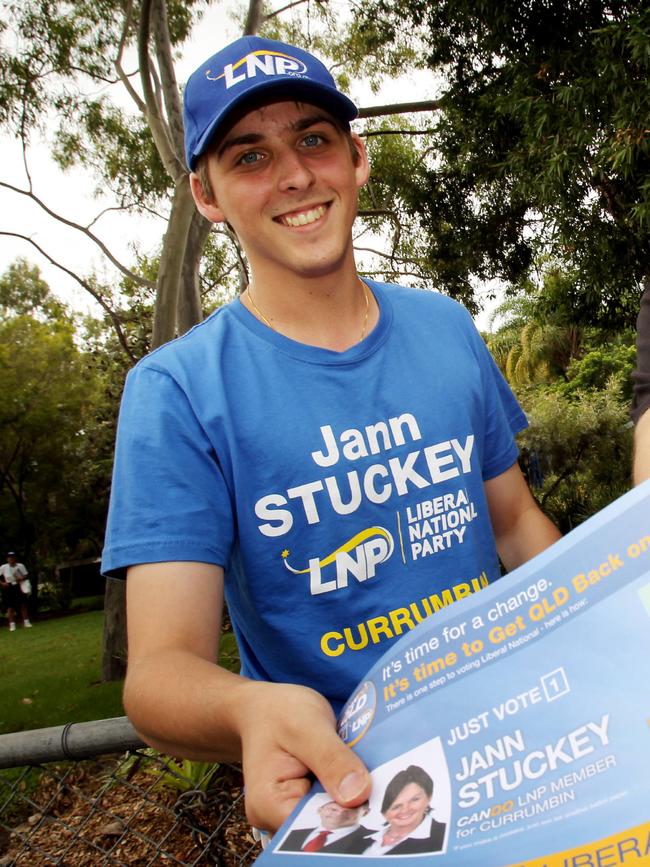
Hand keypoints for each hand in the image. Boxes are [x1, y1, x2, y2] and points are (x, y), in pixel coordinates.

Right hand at [236, 681, 370, 832]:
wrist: (266, 707)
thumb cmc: (279, 712)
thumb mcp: (306, 725)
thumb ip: (331, 758)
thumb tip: (359, 795)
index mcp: (269, 804)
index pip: (316, 826)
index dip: (349, 815)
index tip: (377, 796)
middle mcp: (277, 817)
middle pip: (327, 824)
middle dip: (355, 804)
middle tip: (381, 778)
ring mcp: (293, 812)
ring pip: (335, 814)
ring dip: (356, 795)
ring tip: (374, 770)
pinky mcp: (308, 803)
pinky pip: (336, 803)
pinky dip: (351, 789)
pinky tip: (362, 771)